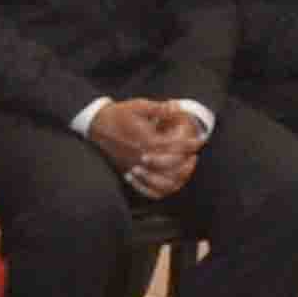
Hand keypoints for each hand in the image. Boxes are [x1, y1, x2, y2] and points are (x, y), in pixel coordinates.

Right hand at [84, 99, 207, 197]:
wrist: (97, 124)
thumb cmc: (119, 114)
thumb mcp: (139, 106)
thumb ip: (160, 109)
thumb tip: (177, 106)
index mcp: (146, 141)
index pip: (175, 146)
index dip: (190, 143)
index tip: (200, 140)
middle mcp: (141, 157)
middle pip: (171, 166)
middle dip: (186, 160)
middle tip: (194, 154)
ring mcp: (134, 167)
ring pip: (161, 182)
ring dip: (176, 177)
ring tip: (185, 168)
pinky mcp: (128, 172)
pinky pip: (146, 190)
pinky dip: (160, 190)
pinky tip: (169, 183)